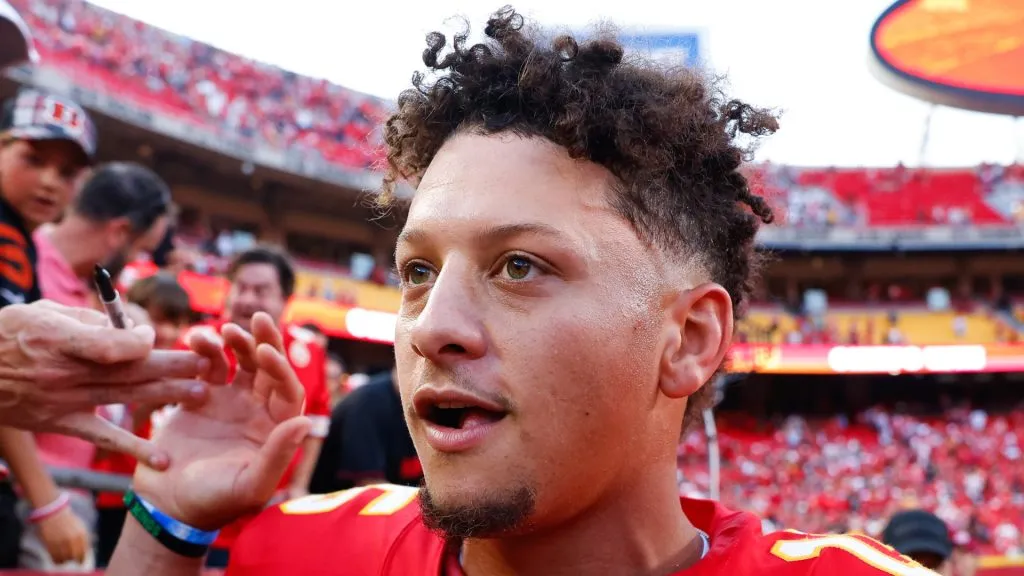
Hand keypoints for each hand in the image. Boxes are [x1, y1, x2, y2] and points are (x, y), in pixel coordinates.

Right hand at [0, 300, 209, 467]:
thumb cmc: (6, 334)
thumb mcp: (40, 312)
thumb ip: (87, 319)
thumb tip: (127, 328)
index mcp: (59, 339)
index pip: (113, 345)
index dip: (140, 340)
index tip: (151, 335)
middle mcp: (64, 373)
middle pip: (130, 370)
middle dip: (173, 365)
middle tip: (210, 363)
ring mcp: (63, 400)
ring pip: (124, 397)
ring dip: (165, 395)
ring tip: (201, 394)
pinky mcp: (60, 422)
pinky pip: (103, 438)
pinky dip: (133, 448)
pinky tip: (162, 458)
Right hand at [37, 506, 88, 564]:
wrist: (53, 512)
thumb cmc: (67, 519)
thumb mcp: (80, 526)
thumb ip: (85, 537)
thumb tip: (89, 547)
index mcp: (82, 535)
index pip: (84, 552)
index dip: (81, 557)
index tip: (79, 559)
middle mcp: (73, 540)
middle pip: (75, 557)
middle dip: (73, 559)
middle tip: (71, 558)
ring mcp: (61, 543)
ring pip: (66, 559)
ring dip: (65, 560)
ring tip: (63, 556)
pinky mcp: (51, 545)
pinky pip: (56, 559)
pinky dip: (57, 560)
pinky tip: (57, 557)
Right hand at [133, 312, 311, 529]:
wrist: (168, 507)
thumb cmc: (214, 503)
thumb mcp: (249, 485)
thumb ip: (277, 455)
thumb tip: (305, 421)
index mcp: (275, 428)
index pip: (287, 389)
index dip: (281, 368)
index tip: (266, 351)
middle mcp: (256, 411)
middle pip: (267, 368)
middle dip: (264, 342)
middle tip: (259, 317)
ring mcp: (227, 403)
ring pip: (238, 362)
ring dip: (234, 343)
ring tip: (222, 331)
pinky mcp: (198, 399)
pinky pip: (205, 368)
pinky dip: (202, 352)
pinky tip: (195, 341)